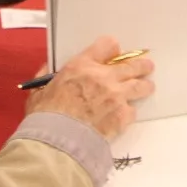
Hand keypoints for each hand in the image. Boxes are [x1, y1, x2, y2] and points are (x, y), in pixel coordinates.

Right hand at [27, 36, 155, 139]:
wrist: (57, 141)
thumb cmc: (44, 116)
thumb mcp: (39, 91)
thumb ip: (47, 77)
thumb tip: (47, 70)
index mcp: (81, 66)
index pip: (107, 45)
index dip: (112, 49)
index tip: (115, 53)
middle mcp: (103, 77)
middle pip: (131, 64)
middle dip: (140, 65)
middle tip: (146, 67)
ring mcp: (116, 96)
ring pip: (140, 86)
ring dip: (144, 86)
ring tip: (147, 87)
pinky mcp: (122, 116)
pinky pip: (133, 111)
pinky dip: (129, 113)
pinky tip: (126, 115)